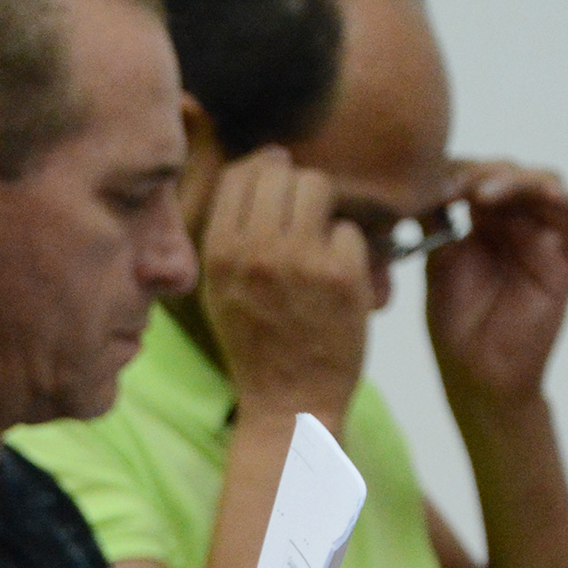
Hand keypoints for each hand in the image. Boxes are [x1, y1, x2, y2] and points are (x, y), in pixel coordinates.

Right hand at [196, 146, 370, 423]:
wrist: (289, 402)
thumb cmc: (256, 345)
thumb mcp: (220, 289)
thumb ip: (231, 232)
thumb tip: (260, 164)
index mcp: (219, 253)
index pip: (240, 174)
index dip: (263, 170)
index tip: (276, 185)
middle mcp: (255, 251)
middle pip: (281, 171)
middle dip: (296, 187)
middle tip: (304, 218)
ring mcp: (300, 260)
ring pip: (317, 186)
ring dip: (323, 209)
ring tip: (320, 242)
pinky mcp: (341, 274)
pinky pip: (348, 229)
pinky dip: (348, 251)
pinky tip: (337, 280)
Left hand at [424, 159, 567, 407]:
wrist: (477, 375)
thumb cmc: (456, 326)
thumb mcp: (438, 263)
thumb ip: (437, 221)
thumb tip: (424, 178)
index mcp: (484, 222)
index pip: (480, 176)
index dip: (459, 171)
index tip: (431, 182)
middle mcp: (518, 223)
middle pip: (513, 174)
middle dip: (485, 172)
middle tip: (457, 186)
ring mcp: (545, 239)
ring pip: (547, 186)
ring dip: (519, 181)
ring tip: (485, 194)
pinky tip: (550, 194)